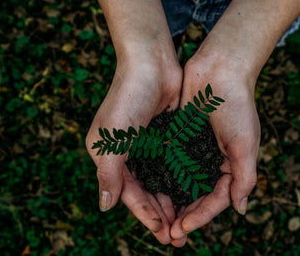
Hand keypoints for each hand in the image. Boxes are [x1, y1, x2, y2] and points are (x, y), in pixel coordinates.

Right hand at [86, 58, 181, 244]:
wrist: (151, 62)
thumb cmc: (127, 98)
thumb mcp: (113, 139)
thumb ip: (109, 174)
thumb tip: (105, 207)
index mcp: (109, 156)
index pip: (128, 193)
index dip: (145, 214)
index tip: (162, 232)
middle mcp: (127, 154)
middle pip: (146, 192)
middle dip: (161, 215)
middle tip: (178, 237)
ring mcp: (147, 145)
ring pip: (161, 182)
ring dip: (173, 202)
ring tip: (187, 222)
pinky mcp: (166, 136)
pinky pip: (174, 165)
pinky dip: (181, 181)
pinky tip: (194, 195)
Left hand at [169, 55, 259, 246]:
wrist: (220, 68)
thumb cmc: (237, 105)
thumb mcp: (245, 143)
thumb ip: (244, 177)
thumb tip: (240, 210)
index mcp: (232, 166)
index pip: (216, 200)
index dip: (200, 217)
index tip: (182, 229)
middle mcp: (213, 161)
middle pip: (197, 197)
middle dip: (184, 216)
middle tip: (168, 235)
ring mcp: (195, 150)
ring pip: (181, 184)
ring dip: (171, 203)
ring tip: (157, 220)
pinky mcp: (179, 138)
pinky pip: (169, 163)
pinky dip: (162, 178)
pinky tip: (149, 191)